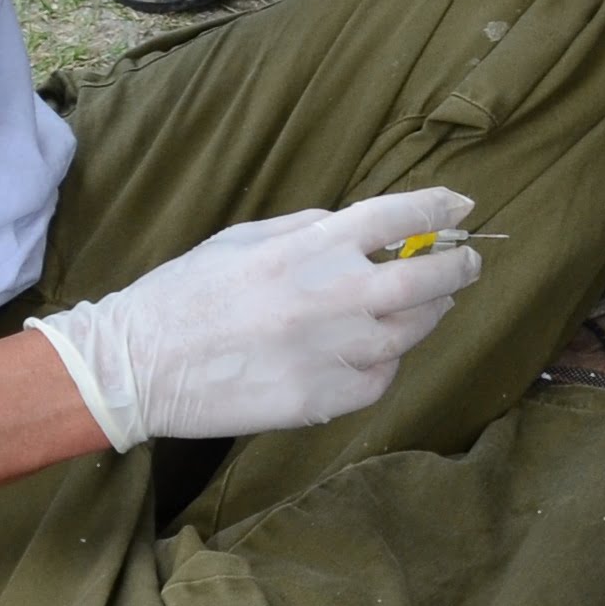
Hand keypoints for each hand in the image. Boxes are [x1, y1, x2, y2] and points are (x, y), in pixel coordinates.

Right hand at [29, 188, 474, 451]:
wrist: (136, 365)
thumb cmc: (184, 294)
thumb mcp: (243, 238)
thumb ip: (308, 230)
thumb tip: (360, 228)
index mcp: (307, 249)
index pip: (396, 218)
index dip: (437, 207)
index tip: (460, 206)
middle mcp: (329, 298)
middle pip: (425, 279)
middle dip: (458, 266)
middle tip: (467, 260)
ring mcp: (329, 353)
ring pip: (411, 332)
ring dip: (429, 313)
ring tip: (431, 303)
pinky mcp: (321, 399)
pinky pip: (379, 378)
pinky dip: (386, 361)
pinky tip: (375, 350)